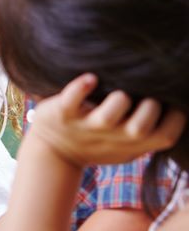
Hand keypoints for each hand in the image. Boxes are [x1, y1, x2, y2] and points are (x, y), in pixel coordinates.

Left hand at [30, 74, 184, 166]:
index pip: (166, 136)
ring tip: (118, 93)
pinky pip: (70, 101)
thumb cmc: (99, 141)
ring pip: (107, 117)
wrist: (54, 151)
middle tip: (145, 99)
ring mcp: (86, 127)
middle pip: (140, 129)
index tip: (170, 104)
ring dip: (118, 100)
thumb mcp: (127, 145)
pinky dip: (80, 88)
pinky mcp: (62, 115)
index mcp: (132, 144)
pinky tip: (90, 79)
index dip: (176, 118)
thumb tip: (179, 101)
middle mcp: (111, 137)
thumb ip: (150, 131)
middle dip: (149, 109)